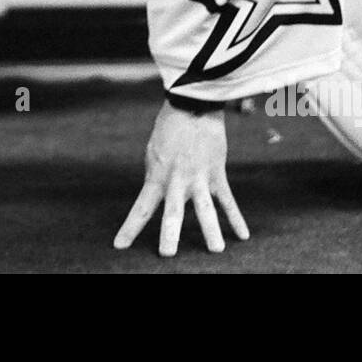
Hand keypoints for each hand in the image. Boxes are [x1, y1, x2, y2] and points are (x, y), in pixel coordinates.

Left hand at [114, 100, 249, 256]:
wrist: (192, 106)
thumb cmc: (168, 129)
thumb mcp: (152, 153)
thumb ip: (155, 176)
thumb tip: (155, 195)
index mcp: (157, 177)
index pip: (141, 209)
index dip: (130, 228)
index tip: (119, 247)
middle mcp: (177, 181)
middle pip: (173, 213)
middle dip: (170, 235)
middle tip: (167, 255)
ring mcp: (199, 178)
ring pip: (205, 209)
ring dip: (211, 230)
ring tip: (215, 250)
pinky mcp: (217, 174)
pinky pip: (227, 199)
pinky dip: (235, 218)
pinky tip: (243, 236)